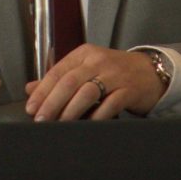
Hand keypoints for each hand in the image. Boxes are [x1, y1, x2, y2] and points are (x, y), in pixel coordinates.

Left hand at [23, 44, 165, 120]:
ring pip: (87, 92)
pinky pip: (110, 104)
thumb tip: (31, 89)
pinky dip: (97, 116)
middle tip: (42, 120)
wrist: (150, 72)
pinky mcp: (129, 89)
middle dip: (52, 103)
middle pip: (69, 81)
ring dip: (70, 110)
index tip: (32, 108)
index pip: (57, 72)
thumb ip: (59, 79)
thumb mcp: (86, 69)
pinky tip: (87, 125)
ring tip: (60, 124)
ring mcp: (115, 74)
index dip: (42, 91)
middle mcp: (98, 61)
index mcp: (84, 54)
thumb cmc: (114, 72)